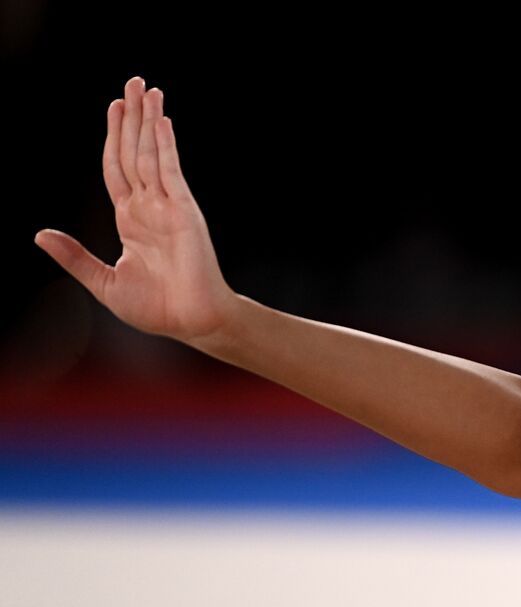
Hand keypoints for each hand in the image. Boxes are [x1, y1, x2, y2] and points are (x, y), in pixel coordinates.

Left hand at [34, 76, 237, 343]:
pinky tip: (162, 123)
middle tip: (133, 82)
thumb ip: (74, 257)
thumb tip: (40, 234)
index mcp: (131, 221)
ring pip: (152, 154)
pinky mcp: (185, 212)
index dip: (114, 138)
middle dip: (133, 118)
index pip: (118, 168)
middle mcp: (150, 207)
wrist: (192, 322)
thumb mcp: (103, 282)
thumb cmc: (155, 309)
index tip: (115, 108)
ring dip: (149, 121)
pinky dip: (166, 147)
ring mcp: (169, 207)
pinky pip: (171, 172)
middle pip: (135, 152)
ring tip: (147, 89)